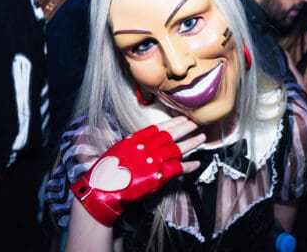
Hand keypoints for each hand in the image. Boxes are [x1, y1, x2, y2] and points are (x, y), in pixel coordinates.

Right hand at [71, 116, 204, 225]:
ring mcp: (155, 160)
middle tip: (196, 123)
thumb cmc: (109, 169)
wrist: (105, 187)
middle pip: (172, 135)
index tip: (182, 118)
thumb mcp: (120, 148)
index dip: (173, 122)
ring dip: (192, 143)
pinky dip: (189, 166)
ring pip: (179, 149)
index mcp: (137, 138)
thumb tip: (146, 141)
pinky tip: (197, 163)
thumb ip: (136, 143)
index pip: (160, 127)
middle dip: (186, 128)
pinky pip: (180, 168)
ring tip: (201, 137)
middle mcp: (148, 146)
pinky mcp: (160, 175)